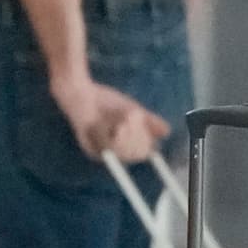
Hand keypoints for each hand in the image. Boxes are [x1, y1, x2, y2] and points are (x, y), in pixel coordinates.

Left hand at [51, 75, 168, 163]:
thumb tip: (167, 132)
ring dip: (132, 128)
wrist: (80, 92)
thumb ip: (149, 122)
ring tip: (125, 114)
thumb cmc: (104, 102)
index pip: (143, 154)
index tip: (146, 125)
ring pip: (129, 149)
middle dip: (142, 133)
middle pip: (138, 153)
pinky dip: (121, 126)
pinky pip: (116, 140)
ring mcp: (99, 151)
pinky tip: (115, 117)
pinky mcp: (92, 144)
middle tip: (135, 116)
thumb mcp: (132, 111)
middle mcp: (108, 155)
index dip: (148, 142)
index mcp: (117, 150)